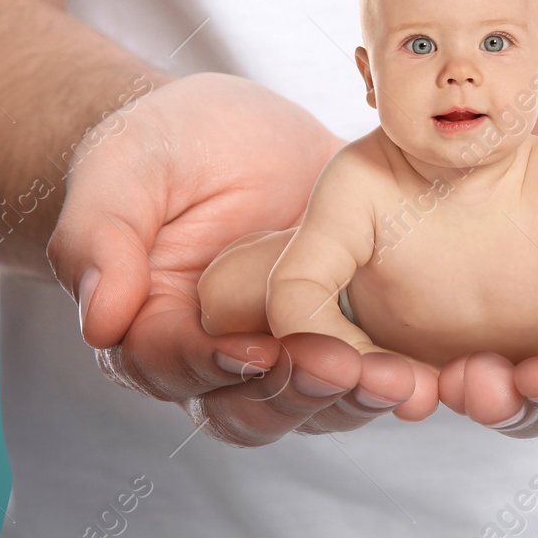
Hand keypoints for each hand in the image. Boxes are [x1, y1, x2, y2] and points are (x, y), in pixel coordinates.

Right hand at [46, 73, 427, 445]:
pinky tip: (438, 370)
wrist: (225, 132)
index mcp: (151, 334)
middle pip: (252, 405)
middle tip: (346, 370)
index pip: (175, 366)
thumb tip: (98, 320)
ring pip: (317, 403)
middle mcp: (219, 367)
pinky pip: (371, 370)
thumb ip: (99, 236)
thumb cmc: (158, 148)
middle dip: (300, 391)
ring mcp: (286, 356)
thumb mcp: (120, 169)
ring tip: (403, 383)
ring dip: (358, 397)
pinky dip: (402, 375)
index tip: (254, 351)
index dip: (212, 364)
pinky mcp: (343, 335)